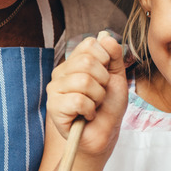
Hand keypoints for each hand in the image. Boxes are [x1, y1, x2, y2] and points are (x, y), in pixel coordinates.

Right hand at [46, 31, 127, 156]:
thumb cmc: (108, 107)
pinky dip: (90, 110)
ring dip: (98, 97)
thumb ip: (114, 55)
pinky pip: (78, 100)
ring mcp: (54, 90)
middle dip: (103, 81)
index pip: (90, 45)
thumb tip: (105, 36)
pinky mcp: (54, 108)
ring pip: (84, 81)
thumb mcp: (117, 77)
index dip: (106, 61)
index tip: (105, 78)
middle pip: (87, 62)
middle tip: (100, 95)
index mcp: (73, 63)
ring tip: (94, 105)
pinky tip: (86, 115)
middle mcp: (60, 73)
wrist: (104, 134)